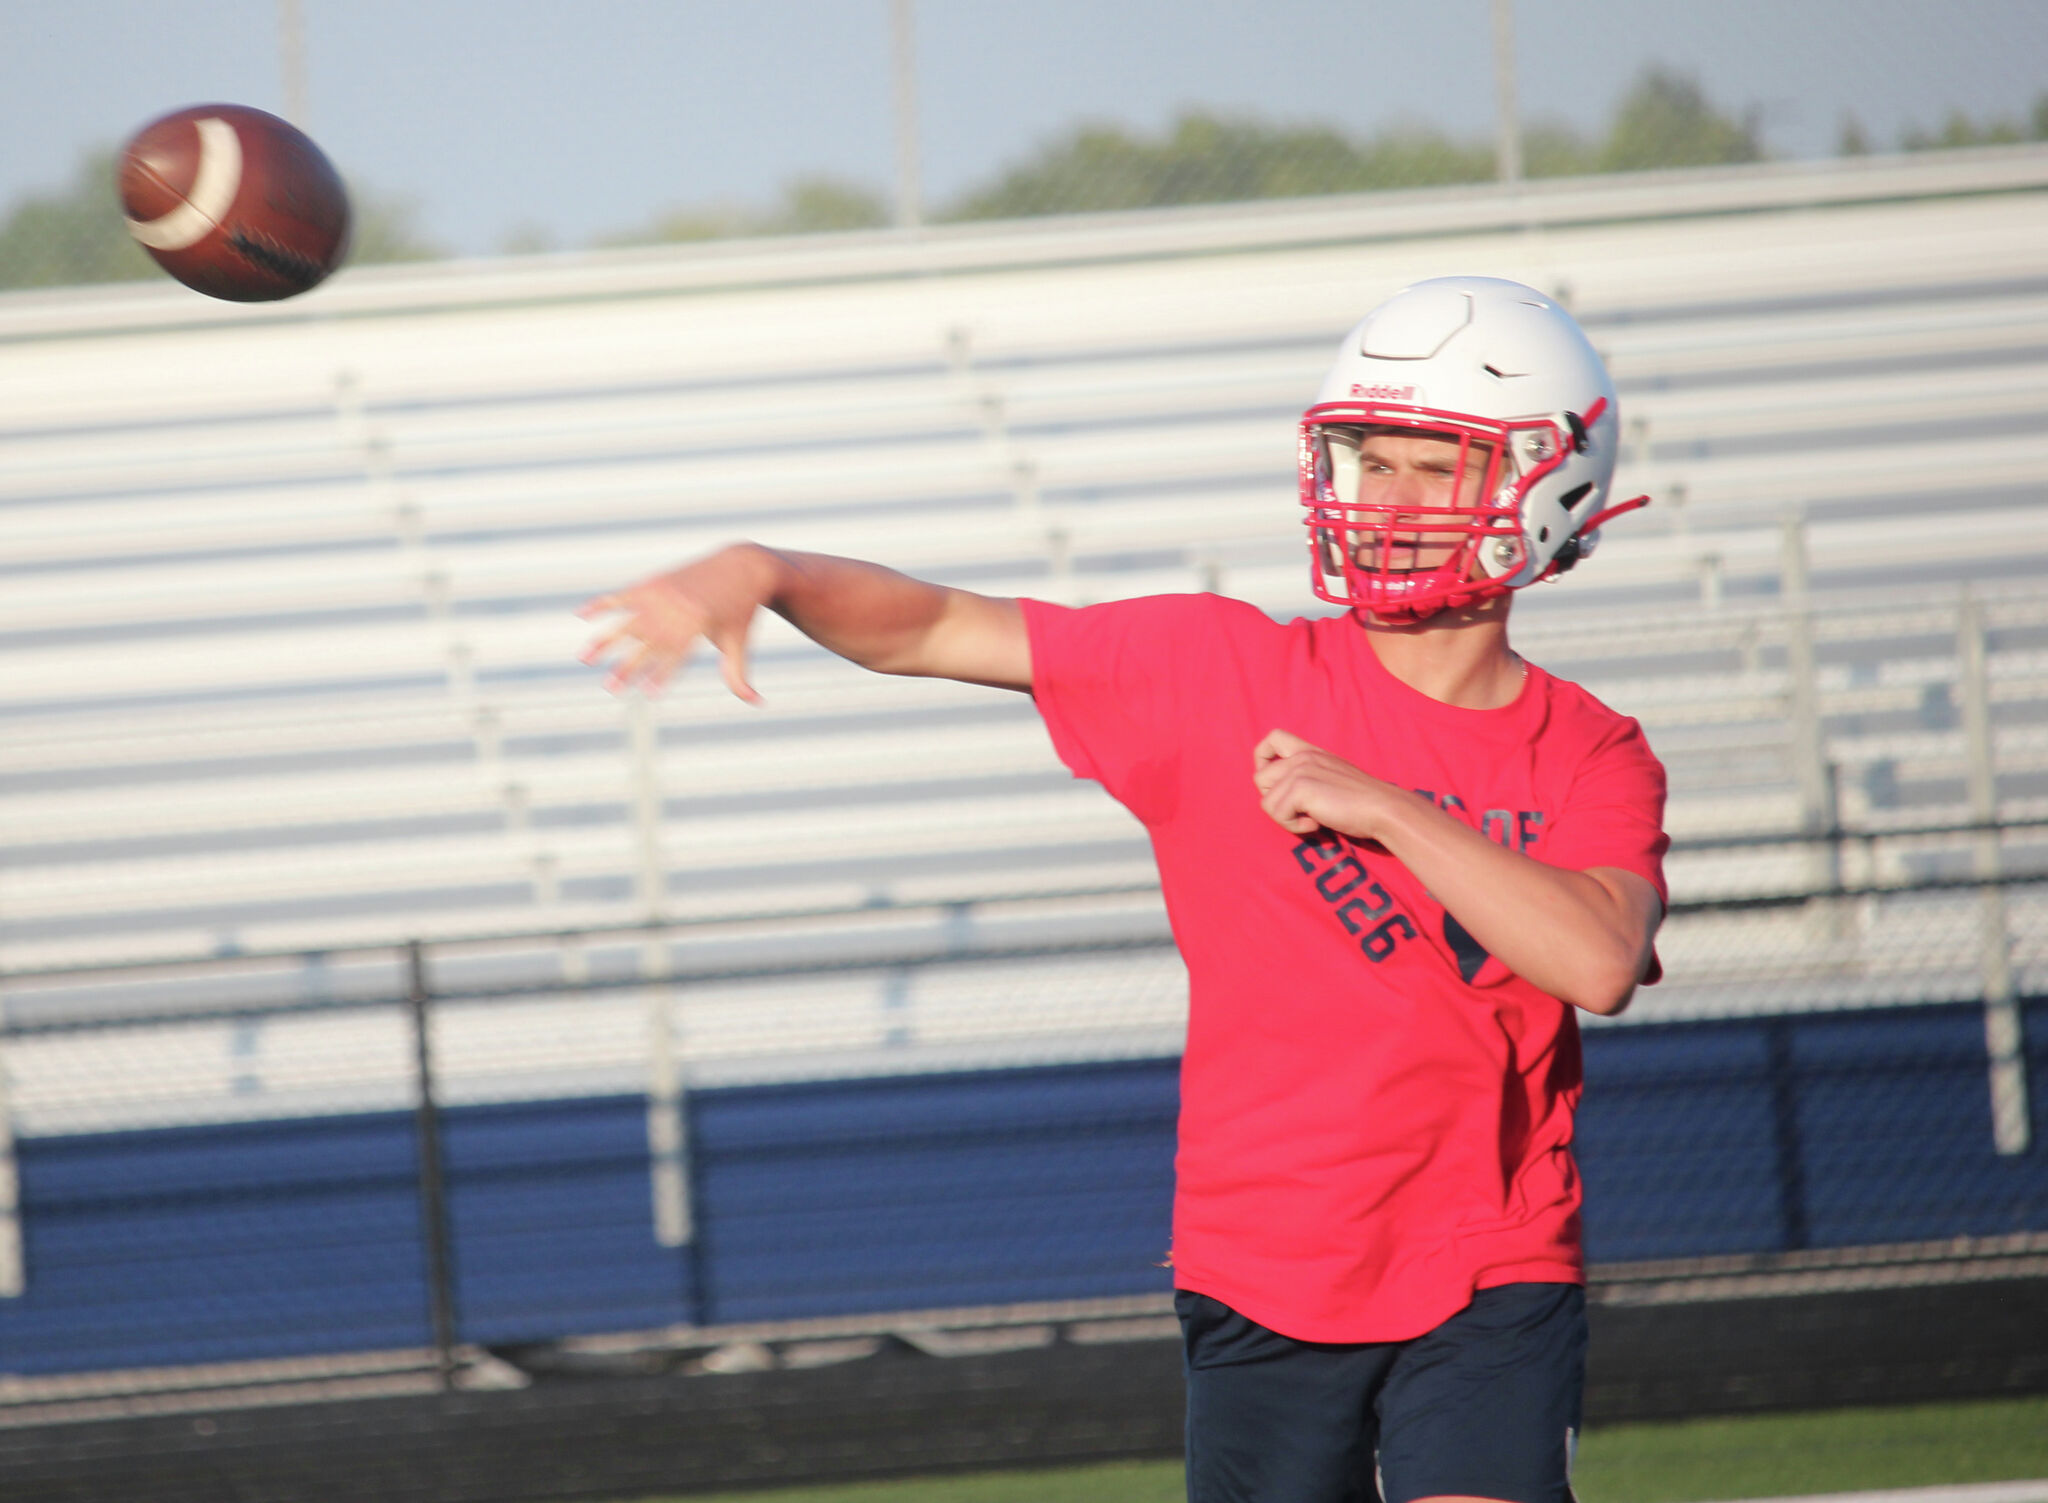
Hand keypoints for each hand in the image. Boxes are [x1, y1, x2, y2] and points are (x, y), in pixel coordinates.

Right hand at [577, 544, 776, 698]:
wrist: (742, 567)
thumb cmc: (741, 611)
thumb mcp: (738, 643)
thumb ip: (738, 675)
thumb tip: (756, 703)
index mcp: (698, 624)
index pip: (675, 656)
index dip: (663, 675)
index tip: (649, 694)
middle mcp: (676, 608)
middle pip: (646, 643)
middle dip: (628, 667)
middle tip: (611, 688)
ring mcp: (661, 594)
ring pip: (627, 621)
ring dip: (604, 641)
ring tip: (584, 659)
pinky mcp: (653, 582)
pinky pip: (622, 595)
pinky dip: (601, 604)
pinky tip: (581, 614)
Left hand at [1252, 728, 1398, 838]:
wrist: (1382, 808)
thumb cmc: (1362, 801)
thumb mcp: (1332, 777)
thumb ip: (1309, 776)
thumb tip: (1283, 795)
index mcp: (1310, 751)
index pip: (1272, 738)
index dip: (1262, 760)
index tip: (1275, 783)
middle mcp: (1302, 756)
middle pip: (1260, 778)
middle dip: (1275, 801)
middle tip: (1301, 810)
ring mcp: (1300, 770)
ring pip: (1266, 802)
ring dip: (1286, 818)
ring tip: (1313, 818)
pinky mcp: (1301, 789)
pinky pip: (1277, 814)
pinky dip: (1295, 826)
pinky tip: (1316, 823)